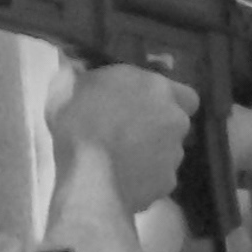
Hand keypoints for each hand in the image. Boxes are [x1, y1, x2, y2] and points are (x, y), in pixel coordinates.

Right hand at [51, 62, 199, 213]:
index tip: (150, 106)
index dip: (171, 102)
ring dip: (152, 154)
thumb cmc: (79, 126)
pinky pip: (158, 179)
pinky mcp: (168, 184)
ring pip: (169, 153)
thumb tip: (69, 67)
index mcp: (156, 88)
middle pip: (175, 124)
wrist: (91, 181)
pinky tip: (123, 182)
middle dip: (159, 129)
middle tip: (130, 134)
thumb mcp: (66, 90)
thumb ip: (75, 76)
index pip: (186, 95)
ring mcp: (174, 155)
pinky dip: (145, 181)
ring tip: (123, 162)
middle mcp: (174, 119)